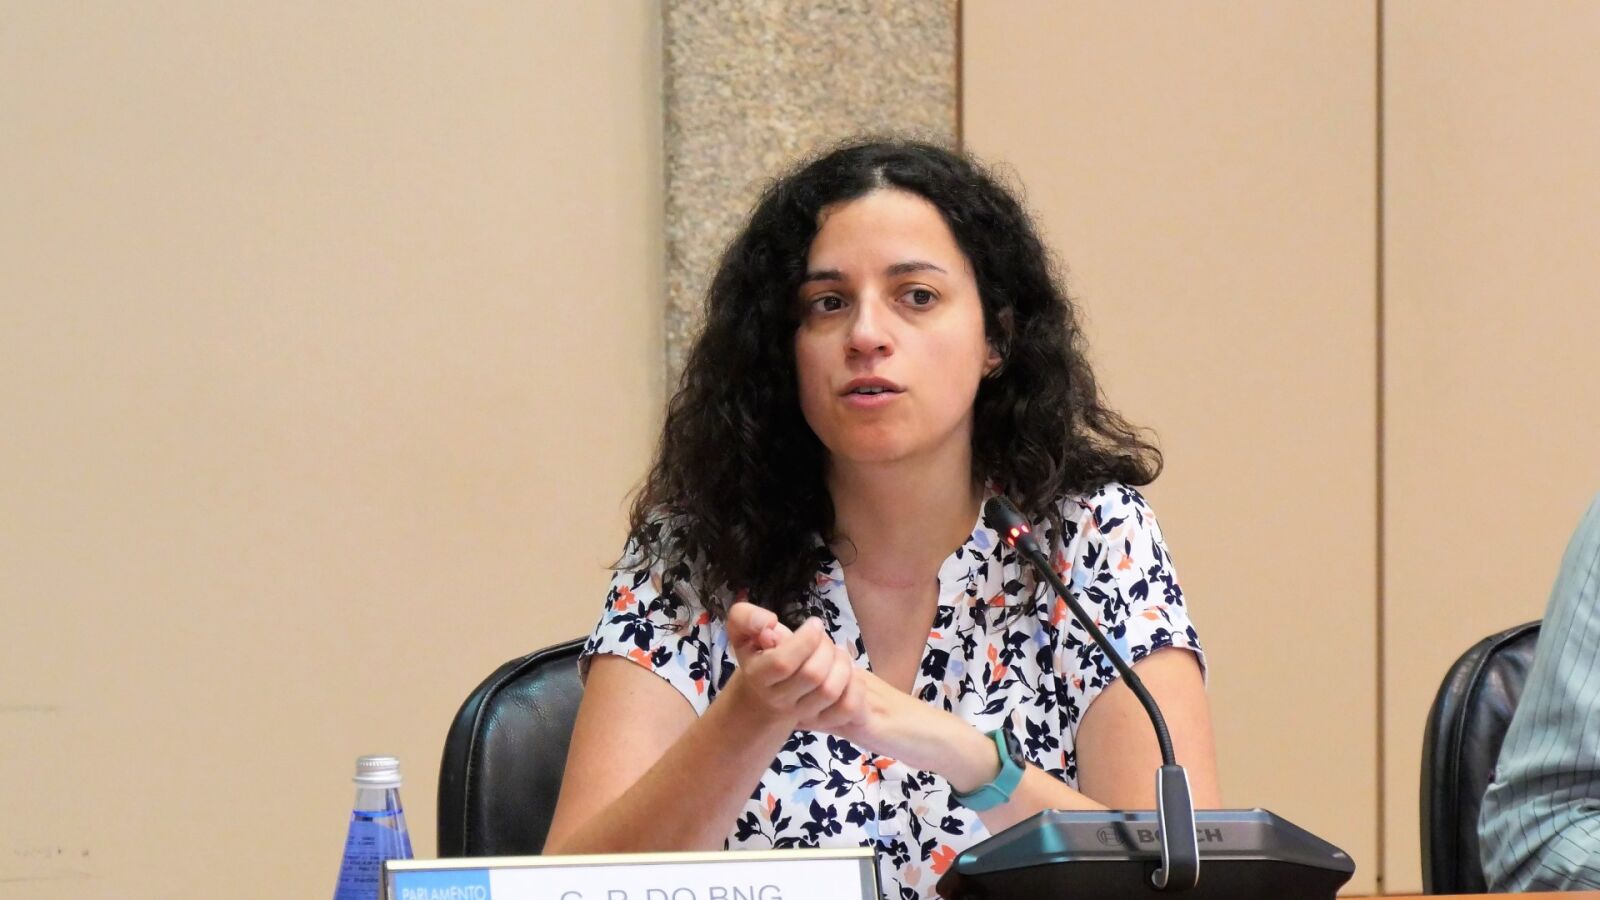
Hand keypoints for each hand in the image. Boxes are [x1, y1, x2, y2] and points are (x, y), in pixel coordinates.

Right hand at [725, 601, 855, 726]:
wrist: (763, 696)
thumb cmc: (758, 657)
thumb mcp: (741, 632)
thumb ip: (745, 618)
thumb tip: (770, 624)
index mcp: (758, 676)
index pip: (783, 662)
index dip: (805, 640)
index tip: (814, 623)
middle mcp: (779, 698)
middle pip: (812, 675)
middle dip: (825, 647)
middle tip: (823, 636)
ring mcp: (802, 713)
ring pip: (831, 691)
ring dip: (842, 663)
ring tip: (836, 651)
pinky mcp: (822, 720)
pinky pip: (847, 708)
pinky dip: (854, 685)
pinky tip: (846, 669)